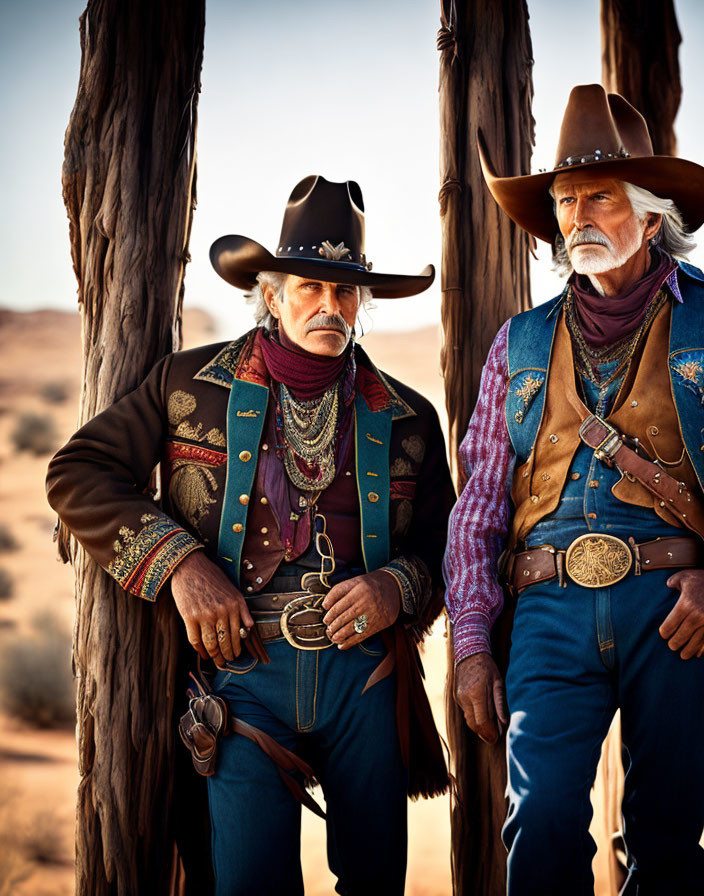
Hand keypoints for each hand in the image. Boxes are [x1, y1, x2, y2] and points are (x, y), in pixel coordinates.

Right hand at [170, 551, 268, 665]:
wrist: (190, 566)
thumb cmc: (212, 577)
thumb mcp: (233, 590)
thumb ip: (242, 609)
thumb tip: (248, 628)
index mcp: (235, 604)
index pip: (238, 635)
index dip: (237, 649)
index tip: (236, 655)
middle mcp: (222, 611)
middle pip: (226, 642)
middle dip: (227, 656)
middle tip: (227, 662)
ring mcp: (205, 615)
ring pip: (211, 644)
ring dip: (215, 656)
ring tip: (217, 661)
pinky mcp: (189, 616)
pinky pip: (195, 640)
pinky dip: (200, 650)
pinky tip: (203, 654)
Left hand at [321, 570, 400, 649]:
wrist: (395, 588)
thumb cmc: (370, 584)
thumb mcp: (354, 581)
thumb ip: (338, 590)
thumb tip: (325, 605)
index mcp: (358, 591)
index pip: (338, 606)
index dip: (329, 615)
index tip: (325, 620)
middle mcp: (365, 603)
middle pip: (344, 618)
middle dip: (333, 627)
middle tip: (328, 630)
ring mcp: (372, 615)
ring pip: (351, 628)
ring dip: (339, 635)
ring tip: (333, 637)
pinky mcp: (378, 624)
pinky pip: (361, 636)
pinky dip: (350, 642)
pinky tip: (342, 645)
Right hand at [454, 651, 507, 743]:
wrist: (469, 653)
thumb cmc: (487, 668)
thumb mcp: (498, 683)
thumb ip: (500, 704)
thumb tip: (503, 723)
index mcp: (477, 694)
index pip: (483, 721)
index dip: (490, 733)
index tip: (496, 739)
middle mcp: (465, 697)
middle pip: (474, 724)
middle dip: (484, 733)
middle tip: (494, 737)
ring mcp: (459, 697)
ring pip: (469, 720)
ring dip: (479, 725)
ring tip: (490, 726)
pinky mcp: (456, 697)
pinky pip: (466, 712)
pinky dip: (474, 717)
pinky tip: (482, 714)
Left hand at [660, 568, 703, 659]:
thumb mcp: (687, 576)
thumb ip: (674, 581)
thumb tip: (667, 585)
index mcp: (687, 603)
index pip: (672, 621)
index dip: (665, 631)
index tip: (663, 635)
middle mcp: (698, 614)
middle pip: (683, 633)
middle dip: (676, 642)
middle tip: (672, 646)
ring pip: (697, 639)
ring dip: (689, 649)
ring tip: (683, 655)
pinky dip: (703, 649)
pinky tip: (698, 653)